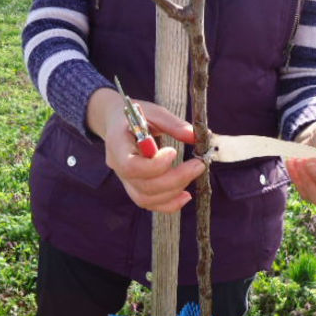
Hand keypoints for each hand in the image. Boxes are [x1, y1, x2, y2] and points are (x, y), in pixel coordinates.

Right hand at [87, 88, 204, 213]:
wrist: (116, 123)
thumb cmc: (135, 116)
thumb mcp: (152, 112)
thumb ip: (173, 124)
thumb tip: (195, 137)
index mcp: (117, 144)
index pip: (131, 166)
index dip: (155, 165)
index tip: (174, 152)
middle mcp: (117, 167)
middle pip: (143, 186)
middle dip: (175, 179)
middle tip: (198, 165)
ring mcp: (124, 180)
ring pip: (146, 198)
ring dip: (174, 191)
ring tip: (194, 173)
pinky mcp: (134, 187)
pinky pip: (149, 203)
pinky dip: (169, 203)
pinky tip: (185, 195)